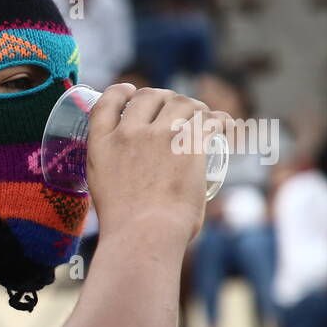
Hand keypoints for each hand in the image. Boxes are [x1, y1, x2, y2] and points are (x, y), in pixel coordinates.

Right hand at [86, 84, 226, 245]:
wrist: (142, 236)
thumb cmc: (123, 225)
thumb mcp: (102, 187)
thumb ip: (114, 171)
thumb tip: (135, 178)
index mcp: (101, 144)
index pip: (109, 100)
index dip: (123, 91)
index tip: (131, 93)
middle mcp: (128, 133)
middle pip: (149, 95)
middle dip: (164, 98)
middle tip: (175, 112)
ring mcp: (158, 137)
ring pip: (182, 102)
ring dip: (194, 107)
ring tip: (202, 120)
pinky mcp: (189, 145)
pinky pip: (210, 120)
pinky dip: (221, 120)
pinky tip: (225, 126)